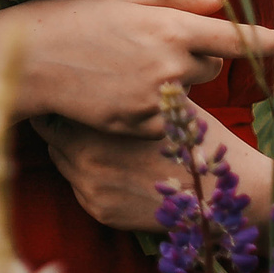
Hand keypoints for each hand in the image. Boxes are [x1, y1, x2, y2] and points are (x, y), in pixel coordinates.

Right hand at [0, 0, 273, 136]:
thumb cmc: (74, 15)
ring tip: (125, 67)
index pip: (236, 37)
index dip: (270, 42)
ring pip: (188, 91)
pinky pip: (163, 116)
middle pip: (212, 66)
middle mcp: (170, 63)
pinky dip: (150, 106)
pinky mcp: (140, 124)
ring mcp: (155, 97)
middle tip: (152, 46)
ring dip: (172, 81)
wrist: (30, 59)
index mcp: (171, 26)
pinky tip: (116, 91)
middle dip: (195, 58)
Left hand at [33, 108, 268, 231]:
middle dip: (64, 122)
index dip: (66, 95)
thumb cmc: (195, 140)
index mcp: (99, 123)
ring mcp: (90, 187)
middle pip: (52, 132)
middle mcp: (86, 156)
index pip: (58, 104)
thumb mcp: (164, 101)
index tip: (70, 88)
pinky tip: (113, 167)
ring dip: (72, 149)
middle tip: (79, 112)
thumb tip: (108, 61)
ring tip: (97, 138)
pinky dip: (88, 176)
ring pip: (62, 160)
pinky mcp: (100, 212)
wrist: (221, 195)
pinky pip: (78, 187)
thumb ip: (131, 86)